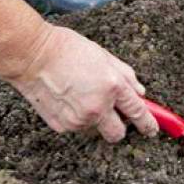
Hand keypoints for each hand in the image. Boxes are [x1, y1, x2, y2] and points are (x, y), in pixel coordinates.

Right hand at [5, 25, 157, 142]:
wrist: (31, 55)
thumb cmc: (67, 49)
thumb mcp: (104, 55)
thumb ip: (126, 76)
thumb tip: (140, 93)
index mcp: (113, 86)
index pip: (138, 112)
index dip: (148, 124)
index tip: (152, 130)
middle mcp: (98, 107)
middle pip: (118, 134)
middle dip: (121, 127)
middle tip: (115, 114)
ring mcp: (78, 119)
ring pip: (96, 129)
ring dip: (96, 119)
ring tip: (83, 95)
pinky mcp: (61, 126)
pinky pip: (77, 127)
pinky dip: (77, 118)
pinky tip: (69, 98)